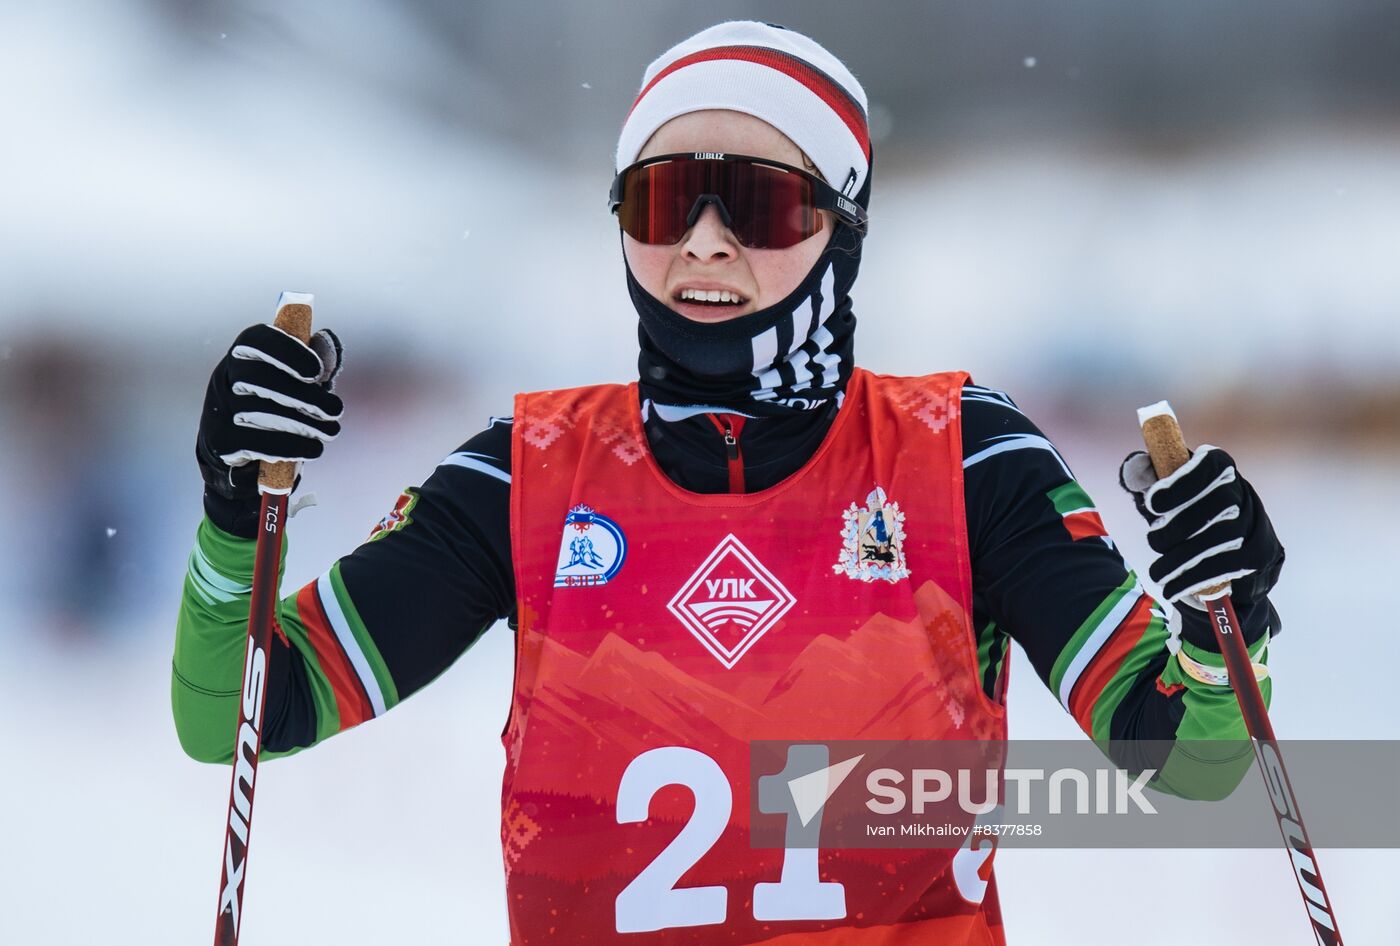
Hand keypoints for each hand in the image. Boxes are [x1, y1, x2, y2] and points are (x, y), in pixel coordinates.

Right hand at [196, 323, 342, 533]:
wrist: (241, 450)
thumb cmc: (278, 404)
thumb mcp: (298, 380)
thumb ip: (316, 360)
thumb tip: (325, 339)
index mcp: (243, 355)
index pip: (256, 340)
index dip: (288, 352)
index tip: (318, 372)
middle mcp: (224, 377)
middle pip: (257, 376)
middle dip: (302, 394)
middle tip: (335, 410)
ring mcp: (219, 409)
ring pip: (258, 411)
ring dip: (304, 423)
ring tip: (331, 431)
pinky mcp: (222, 440)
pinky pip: (256, 442)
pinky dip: (291, 446)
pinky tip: (314, 448)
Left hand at [1118, 445, 1283, 610]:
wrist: (1233, 554)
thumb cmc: (1188, 517)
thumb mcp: (1168, 496)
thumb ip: (1150, 481)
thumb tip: (1135, 465)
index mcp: (1220, 470)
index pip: (1211, 464)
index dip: (1183, 482)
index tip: (1153, 503)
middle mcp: (1243, 492)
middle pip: (1218, 502)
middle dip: (1179, 526)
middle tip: (1154, 543)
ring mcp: (1256, 522)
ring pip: (1224, 535)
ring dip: (1184, 558)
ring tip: (1158, 574)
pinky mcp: (1260, 552)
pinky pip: (1231, 563)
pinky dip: (1198, 577)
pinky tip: (1175, 587)